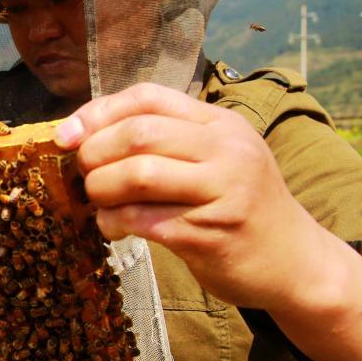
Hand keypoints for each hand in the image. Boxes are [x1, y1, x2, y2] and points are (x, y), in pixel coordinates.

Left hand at [52, 82, 323, 312]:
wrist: (296, 263)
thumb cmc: (237, 205)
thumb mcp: (214, 159)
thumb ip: (164, 142)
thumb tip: (82, 136)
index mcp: (220, 123)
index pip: (148, 97)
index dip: (97, 113)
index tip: (66, 136)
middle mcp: (226, 150)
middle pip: (138, 134)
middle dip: (94, 153)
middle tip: (84, 175)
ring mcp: (223, 191)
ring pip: (138, 175)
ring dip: (101, 190)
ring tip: (97, 202)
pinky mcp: (211, 233)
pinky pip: (144, 220)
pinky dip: (114, 222)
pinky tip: (112, 227)